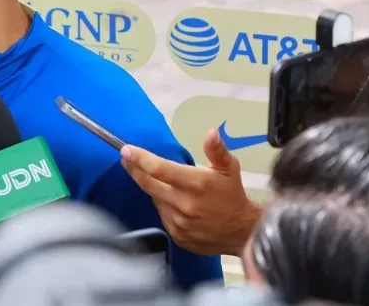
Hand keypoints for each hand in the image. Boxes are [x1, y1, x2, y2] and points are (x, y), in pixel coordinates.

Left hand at [120, 128, 261, 256]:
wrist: (242, 232)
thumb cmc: (233, 196)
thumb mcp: (230, 169)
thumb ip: (217, 150)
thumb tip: (211, 133)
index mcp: (196, 184)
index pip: (160, 169)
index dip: (140, 159)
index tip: (126, 150)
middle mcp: (184, 204)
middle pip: (149, 184)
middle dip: (135, 169)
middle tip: (127, 159)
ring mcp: (179, 222)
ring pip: (155, 199)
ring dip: (154, 188)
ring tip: (162, 182)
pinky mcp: (176, 234)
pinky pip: (162, 215)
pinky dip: (163, 204)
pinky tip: (173, 201)